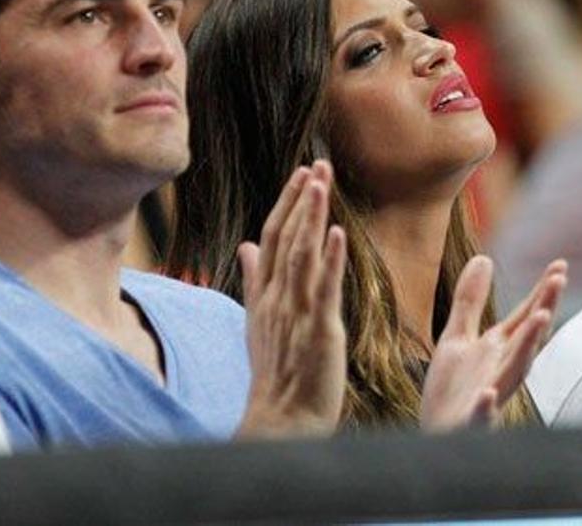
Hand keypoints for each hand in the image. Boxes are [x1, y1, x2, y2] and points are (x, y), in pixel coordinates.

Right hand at [237, 161, 346, 438]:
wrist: (281, 418)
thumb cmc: (275, 373)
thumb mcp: (258, 321)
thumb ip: (254, 280)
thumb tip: (246, 246)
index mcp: (265, 293)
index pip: (274, 237)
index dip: (288, 204)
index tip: (302, 175)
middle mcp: (276, 297)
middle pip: (286, 238)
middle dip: (301, 199)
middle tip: (316, 164)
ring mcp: (295, 312)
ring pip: (301, 255)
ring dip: (311, 216)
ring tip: (321, 182)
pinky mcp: (318, 330)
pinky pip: (322, 289)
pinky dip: (328, 260)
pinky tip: (336, 233)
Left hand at [420, 256, 565, 430]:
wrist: (434, 437)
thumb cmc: (451, 390)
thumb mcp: (457, 337)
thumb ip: (470, 301)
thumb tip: (484, 258)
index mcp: (497, 350)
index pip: (524, 318)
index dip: (541, 292)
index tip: (559, 265)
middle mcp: (500, 370)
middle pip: (527, 339)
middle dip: (542, 310)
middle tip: (558, 281)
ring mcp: (490, 397)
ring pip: (514, 373)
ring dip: (528, 348)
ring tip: (540, 321)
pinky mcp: (471, 423)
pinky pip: (482, 415)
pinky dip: (487, 406)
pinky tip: (489, 395)